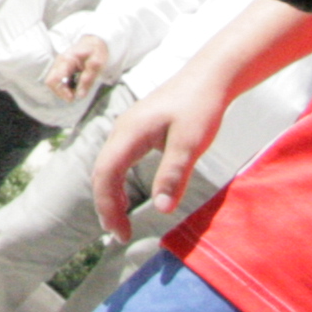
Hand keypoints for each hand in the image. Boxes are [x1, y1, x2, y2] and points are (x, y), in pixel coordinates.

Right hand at [45, 35, 117, 103]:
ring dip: (64, 90)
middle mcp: (59, 62)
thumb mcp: (97, 63)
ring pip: (53, 82)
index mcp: (66, 60)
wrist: (95, 41)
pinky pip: (58, 80)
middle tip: (75, 95)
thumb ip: (88, 78)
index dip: (61, 92)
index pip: (54, 79)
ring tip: (78, 89)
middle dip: (62, 92)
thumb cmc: (96, 51)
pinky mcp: (61, 68)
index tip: (72, 98)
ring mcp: (59, 64)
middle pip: (51, 82)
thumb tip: (80, 95)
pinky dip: (65, 86)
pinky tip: (75, 85)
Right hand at [93, 63, 232, 240]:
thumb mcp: (190, 144)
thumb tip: (162, 209)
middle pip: (101, 172)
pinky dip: (117, 183)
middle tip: (120, 235)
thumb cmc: (201, 107)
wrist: (210, 77)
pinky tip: (128, 197)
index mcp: (129, 132)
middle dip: (106, 206)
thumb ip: (173, 175)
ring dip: (110, 195)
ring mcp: (128, 128)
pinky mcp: (138, 130)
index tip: (121, 233)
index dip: (108, 206)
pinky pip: (118, 160)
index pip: (105, 174)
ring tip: (120, 222)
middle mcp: (122, 130)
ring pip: (107, 166)